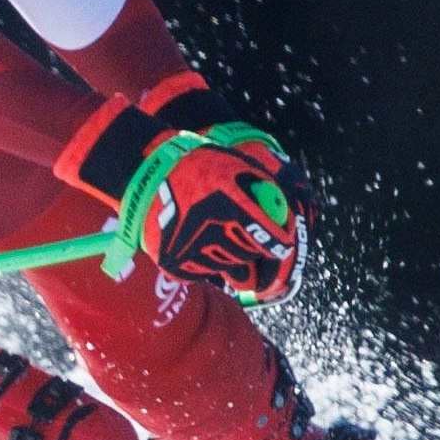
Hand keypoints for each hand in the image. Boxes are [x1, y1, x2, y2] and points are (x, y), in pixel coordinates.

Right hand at [56, 76, 318, 304]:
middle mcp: (214, 231)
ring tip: (210, 224)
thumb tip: (290, 232)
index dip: (281, 245)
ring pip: (230, 265)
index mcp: (235, 205)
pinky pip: (205, 272)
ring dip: (228, 251)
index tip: (282, 247)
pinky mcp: (177, 265)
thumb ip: (268, 199)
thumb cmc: (204, 167)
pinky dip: (204, 258)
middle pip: (252, 255)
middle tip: (234, 224)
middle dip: (250, 244)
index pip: (276, 241)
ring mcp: (193, 251)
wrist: (149, 173)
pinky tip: (195, 235)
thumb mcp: (241, 170)